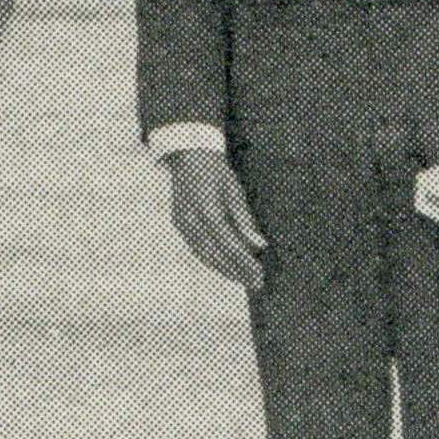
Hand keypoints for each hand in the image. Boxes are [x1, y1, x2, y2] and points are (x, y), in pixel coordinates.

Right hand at [162, 147, 265, 288]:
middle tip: (256, 284)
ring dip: (225, 270)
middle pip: (216, 255)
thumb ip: (244, 219)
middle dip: (237, 272)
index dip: (244, 262)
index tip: (259, 274)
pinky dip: (212, 260)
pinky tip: (226, 267)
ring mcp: (182, 223)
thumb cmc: (215, 170)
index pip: (229, 244)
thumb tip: (259, 245)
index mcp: (207, 209)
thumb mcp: (234, 189)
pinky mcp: (179, 224)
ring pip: (204, 255)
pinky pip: (196, 249)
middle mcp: (190, 220)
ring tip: (244, 280)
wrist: (188, 155)